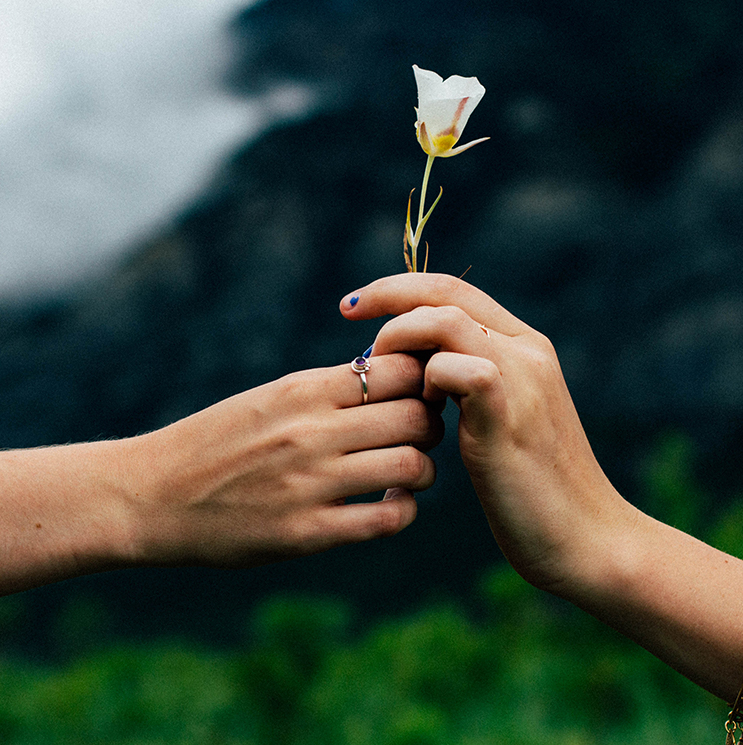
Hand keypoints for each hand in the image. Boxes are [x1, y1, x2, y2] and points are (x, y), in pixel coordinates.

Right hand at [121, 352, 441, 567]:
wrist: (152, 494)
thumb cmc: (219, 439)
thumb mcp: (271, 396)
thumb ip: (330, 388)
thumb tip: (395, 376)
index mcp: (304, 390)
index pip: (399, 370)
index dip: (423, 380)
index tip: (419, 392)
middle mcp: (312, 431)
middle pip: (416, 416)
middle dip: (431, 424)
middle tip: (422, 433)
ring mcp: (311, 483)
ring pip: (412, 466)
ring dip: (423, 469)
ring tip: (408, 471)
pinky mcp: (306, 532)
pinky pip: (386, 519)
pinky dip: (403, 510)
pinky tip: (390, 504)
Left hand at [341, 274, 633, 598]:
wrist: (587, 537)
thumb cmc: (534, 486)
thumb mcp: (501, 419)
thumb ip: (470, 384)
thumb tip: (419, 368)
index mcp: (526, 346)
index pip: (456, 290)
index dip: (402, 289)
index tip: (357, 304)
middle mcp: (528, 350)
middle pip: (446, 292)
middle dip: (388, 295)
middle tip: (348, 313)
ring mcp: (523, 378)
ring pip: (445, 320)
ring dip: (400, 340)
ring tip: (383, 374)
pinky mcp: (509, 414)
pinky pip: (456, 368)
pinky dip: (426, 381)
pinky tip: (425, 412)